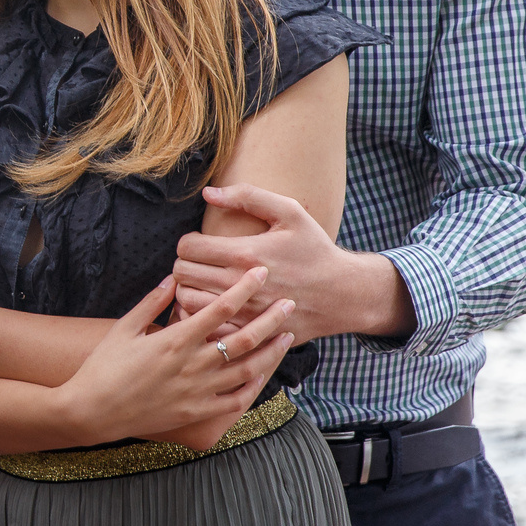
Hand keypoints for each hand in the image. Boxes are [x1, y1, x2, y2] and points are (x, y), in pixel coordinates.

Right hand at [59, 268, 294, 450]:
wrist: (92, 411)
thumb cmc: (104, 366)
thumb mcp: (124, 327)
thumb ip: (152, 302)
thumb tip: (174, 276)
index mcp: (174, 339)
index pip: (219, 308)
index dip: (243, 288)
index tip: (260, 272)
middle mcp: (191, 365)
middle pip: (243, 338)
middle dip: (270, 318)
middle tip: (289, 303)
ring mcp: (196, 391)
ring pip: (246, 369)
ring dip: (270, 351)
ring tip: (287, 336)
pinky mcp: (195, 412)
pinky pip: (233, 401)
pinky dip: (253, 387)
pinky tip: (264, 374)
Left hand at [174, 184, 413, 342]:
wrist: (343, 294)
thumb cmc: (315, 250)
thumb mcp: (290, 212)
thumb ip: (248, 196)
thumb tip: (208, 193)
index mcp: (245, 253)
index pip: (187, 248)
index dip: (187, 242)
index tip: (200, 243)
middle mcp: (239, 285)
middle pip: (182, 273)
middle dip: (184, 264)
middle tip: (198, 262)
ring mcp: (243, 313)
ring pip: (187, 302)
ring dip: (187, 289)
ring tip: (201, 282)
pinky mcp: (248, 333)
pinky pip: (205, 327)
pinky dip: (200, 316)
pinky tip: (212, 306)